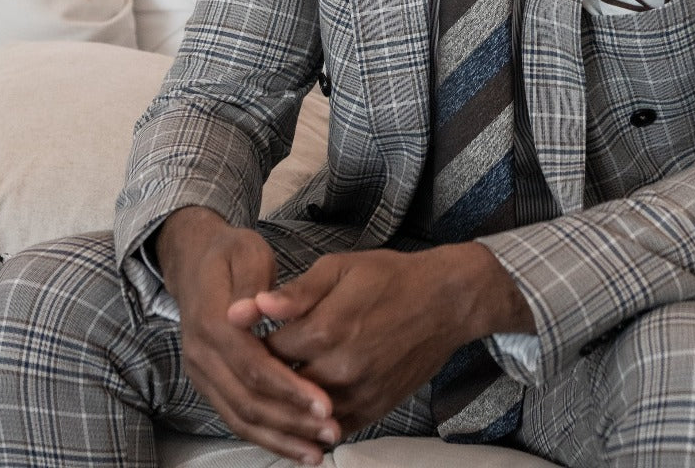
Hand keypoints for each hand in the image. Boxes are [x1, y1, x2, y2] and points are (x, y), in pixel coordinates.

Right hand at [155, 207, 336, 464]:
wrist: (195, 261)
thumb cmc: (230, 253)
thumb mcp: (245, 253)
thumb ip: (252, 285)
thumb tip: (250, 311)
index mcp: (211, 323)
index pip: (252, 365)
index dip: (288, 386)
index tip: (324, 401)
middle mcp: (201, 356)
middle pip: (247, 400)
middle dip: (291, 420)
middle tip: (331, 429)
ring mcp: (203, 374)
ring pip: (240, 418)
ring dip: (281, 438)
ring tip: (319, 450)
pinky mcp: (211, 384)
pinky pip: (237, 419)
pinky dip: (267, 437)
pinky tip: (296, 448)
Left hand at [228, 242, 533, 438]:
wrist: (446, 301)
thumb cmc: (391, 278)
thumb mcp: (339, 269)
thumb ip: (293, 293)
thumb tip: (249, 307)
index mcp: (325, 330)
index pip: (266, 351)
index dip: (255, 342)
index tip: (254, 334)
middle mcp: (339, 369)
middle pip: (281, 386)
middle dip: (269, 372)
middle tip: (268, 355)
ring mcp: (358, 395)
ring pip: (302, 412)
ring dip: (289, 397)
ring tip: (289, 373)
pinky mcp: (374, 410)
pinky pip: (330, 427)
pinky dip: (315, 416)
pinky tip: (311, 396)